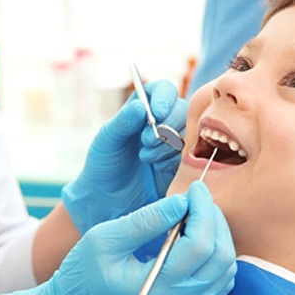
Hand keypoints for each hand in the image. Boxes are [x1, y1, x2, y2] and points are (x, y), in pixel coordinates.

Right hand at [0, 182, 236, 294]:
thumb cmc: (84, 273)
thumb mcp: (105, 238)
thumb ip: (146, 220)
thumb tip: (182, 202)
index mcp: (157, 288)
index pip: (199, 245)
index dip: (203, 211)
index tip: (194, 188)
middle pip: (220, 256)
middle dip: (214, 219)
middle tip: (198, 198)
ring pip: (226, 269)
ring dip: (219, 235)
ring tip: (198, 214)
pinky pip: (221, 281)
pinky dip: (219, 254)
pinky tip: (200, 237)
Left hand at [62, 79, 186, 233]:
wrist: (107, 203)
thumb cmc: (103, 167)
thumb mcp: (107, 141)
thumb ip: (123, 122)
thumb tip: (140, 105)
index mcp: (143, 109)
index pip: (163, 91)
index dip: (164, 98)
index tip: (157, 113)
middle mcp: (162, 123)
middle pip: (182, 110)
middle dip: (166, 125)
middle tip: (146, 141)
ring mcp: (174, 144)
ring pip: (188, 133)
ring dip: (168, 145)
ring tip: (146, 158)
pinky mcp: (182, 165)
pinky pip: (191, 156)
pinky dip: (175, 160)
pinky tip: (158, 169)